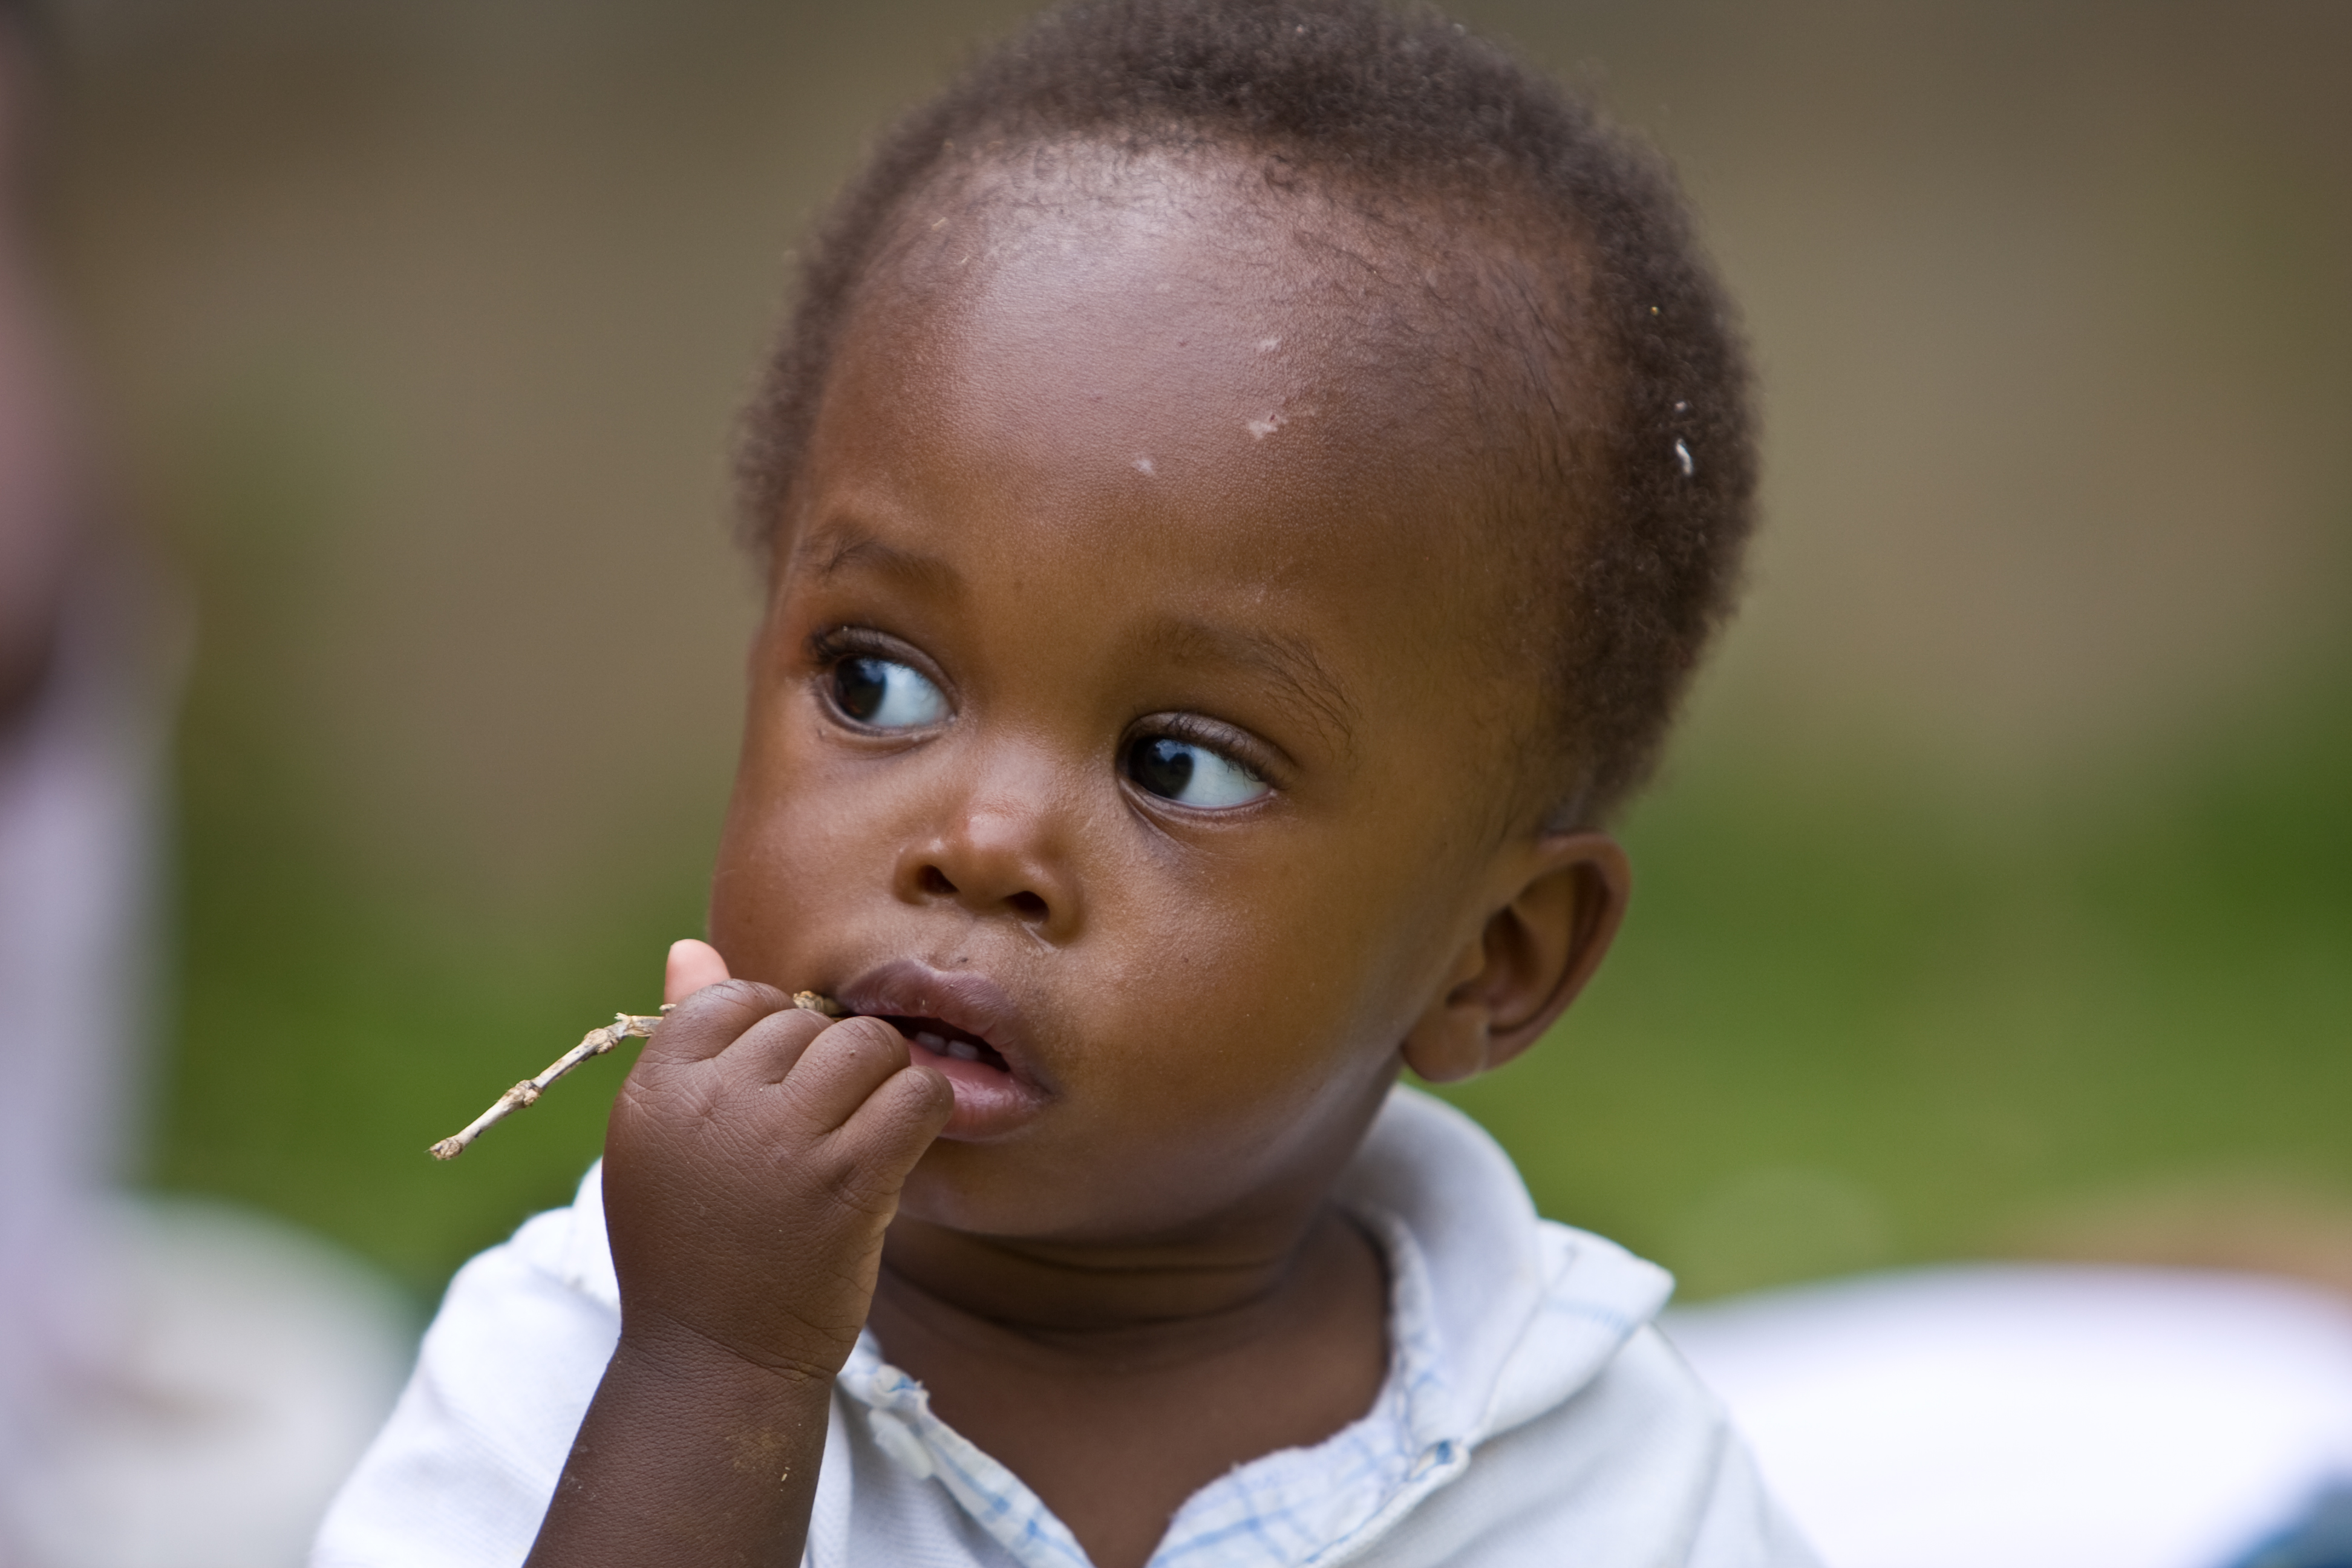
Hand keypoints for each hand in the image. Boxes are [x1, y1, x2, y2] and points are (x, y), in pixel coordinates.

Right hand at [602, 939, 954, 1381]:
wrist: (716, 1362)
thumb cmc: (692, 1248)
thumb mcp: (660, 1142)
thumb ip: (684, 1040)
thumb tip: (690, 947)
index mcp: (657, 1089)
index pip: (733, 997)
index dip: (770, 1033)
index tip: (778, 1090)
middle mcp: (713, 1103)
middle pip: (806, 1020)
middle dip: (826, 1062)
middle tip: (821, 1126)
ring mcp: (783, 1140)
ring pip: (867, 1044)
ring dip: (881, 1078)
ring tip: (863, 1130)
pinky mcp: (848, 1179)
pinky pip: (916, 1093)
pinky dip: (924, 1110)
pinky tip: (901, 1147)